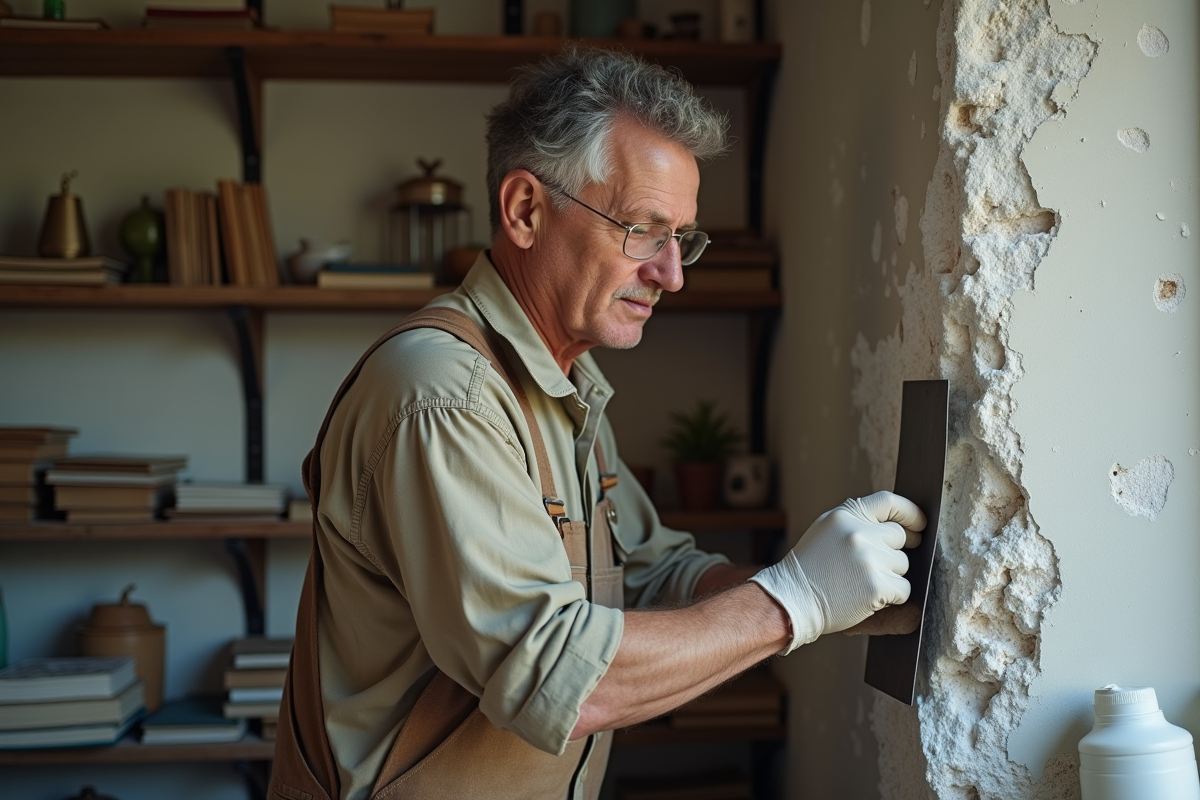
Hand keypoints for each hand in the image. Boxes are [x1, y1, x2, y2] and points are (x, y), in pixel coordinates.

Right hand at [749, 491, 924, 653]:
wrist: (791, 599)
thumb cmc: (809, 568)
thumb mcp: (826, 530)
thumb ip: (856, 522)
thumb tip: (899, 527)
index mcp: (846, 515)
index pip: (889, 502)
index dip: (910, 512)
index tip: (920, 524)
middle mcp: (859, 533)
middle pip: (899, 537)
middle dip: (891, 552)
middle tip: (870, 567)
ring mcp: (870, 559)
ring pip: (902, 564)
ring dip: (889, 575)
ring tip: (860, 582)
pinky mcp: (877, 585)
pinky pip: (903, 588)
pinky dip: (891, 596)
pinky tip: (866, 596)